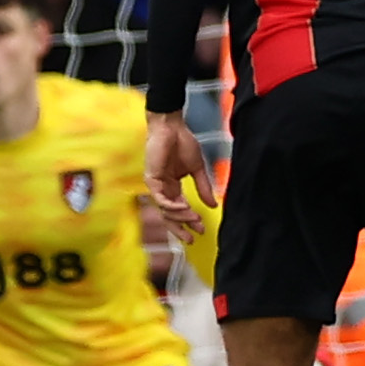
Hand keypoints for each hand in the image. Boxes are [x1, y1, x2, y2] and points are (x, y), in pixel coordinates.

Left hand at [143, 111, 217, 242]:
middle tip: (192, 238)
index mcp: (173, 186)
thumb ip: (203, 188)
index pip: (179, 210)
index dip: (189, 221)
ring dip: (181, 217)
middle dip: (180, 228)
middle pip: (169, 216)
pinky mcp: (151, 179)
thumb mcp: (197, 169)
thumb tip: (213, 205)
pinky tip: (184, 207)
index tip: (201, 230)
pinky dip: (172, 206)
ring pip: (165, 210)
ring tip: (194, 219)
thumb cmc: (183, 142)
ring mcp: (156, 185)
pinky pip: (161, 199)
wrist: (172, 127)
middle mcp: (163, 188)